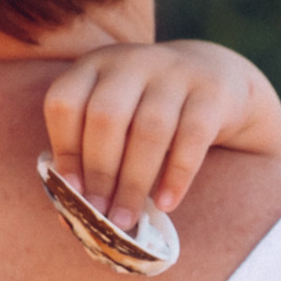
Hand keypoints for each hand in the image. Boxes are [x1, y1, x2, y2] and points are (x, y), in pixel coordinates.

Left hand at [41, 40, 280, 233]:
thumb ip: (90, 154)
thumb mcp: (116, 117)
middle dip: (100, 173)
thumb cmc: (147, 110)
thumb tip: (69, 216)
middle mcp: (130, 62)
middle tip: (99, 215)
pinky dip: (176, 175)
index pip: (65, 102)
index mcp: (94, 66)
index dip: (65, 150)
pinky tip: (165, 203)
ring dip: (133, 183)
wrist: (215, 77)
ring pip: (149, 130)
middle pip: (106, 117)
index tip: (71, 191)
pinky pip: (192, 137)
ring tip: (126, 219)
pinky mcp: (211, 92)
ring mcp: (173, 72)